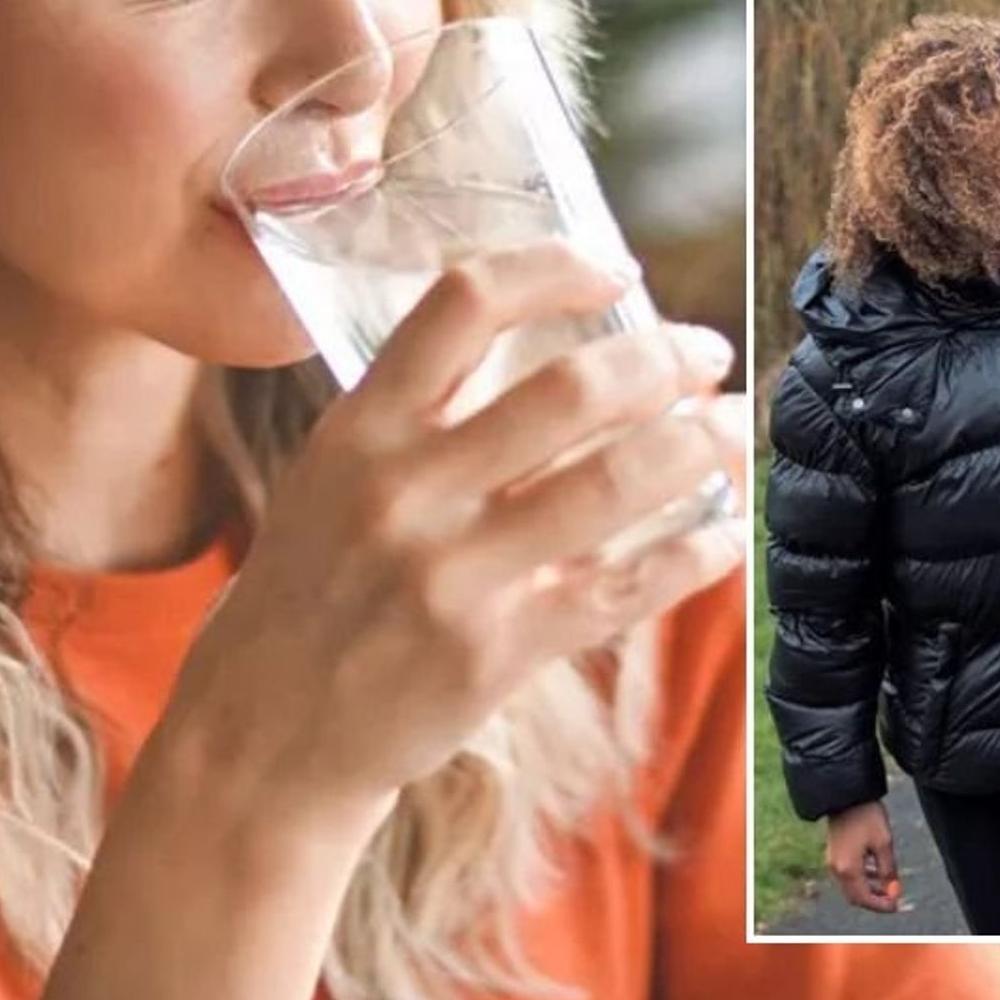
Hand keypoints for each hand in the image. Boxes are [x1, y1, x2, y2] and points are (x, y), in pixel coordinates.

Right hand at [159, 239, 745, 844]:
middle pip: (569, 389)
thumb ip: (424, 409)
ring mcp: (449, 576)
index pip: (465, 304)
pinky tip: (726, 532)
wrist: (265, 731)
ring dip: (700, 445)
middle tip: (708, 351)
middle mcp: (403, 491)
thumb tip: (552, 332)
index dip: (554, 267)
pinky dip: (693, 553)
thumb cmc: (316, 586)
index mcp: (360, 428)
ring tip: (734, 427)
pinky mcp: (492, 655)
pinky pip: (622, 590)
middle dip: (664, 358)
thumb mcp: (333, 475)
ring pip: (614, 483)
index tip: (617, 269)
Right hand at [825, 800, 901, 912]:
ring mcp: (832, 861)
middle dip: (874, 900)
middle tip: (893, 899)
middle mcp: (836, 869)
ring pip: (850, 886)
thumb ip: (888, 870)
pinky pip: (847, 874)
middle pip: (855, 896)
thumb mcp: (883, 843)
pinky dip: (861, 878)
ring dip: (869, 890)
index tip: (896, 905)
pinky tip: (875, 871)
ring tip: (888, 885)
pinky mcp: (833, 853)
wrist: (845, 793)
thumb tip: (894, 890)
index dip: (881, 905)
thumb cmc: (866, 816)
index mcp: (848, 869)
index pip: (864, 899)